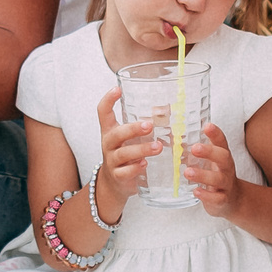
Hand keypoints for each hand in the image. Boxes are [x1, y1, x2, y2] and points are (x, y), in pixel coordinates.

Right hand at [96, 89, 158, 211]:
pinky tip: (145, 165)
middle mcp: (109, 144)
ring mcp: (112, 161)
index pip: (103, 112)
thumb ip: (145, 126)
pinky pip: (124, 172)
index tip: (117, 89)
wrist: (115, 183)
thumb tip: (168, 111)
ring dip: (141, 149)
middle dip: (133, 129)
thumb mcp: (131, 138)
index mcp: (110, 130)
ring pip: (124, 154)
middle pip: (116, 134)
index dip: (108, 100)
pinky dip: (134, 169)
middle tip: (149, 125)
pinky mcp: (118, 176)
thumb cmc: (126, 155)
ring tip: (158, 147)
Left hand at [182, 123, 243, 217]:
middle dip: (209, 152)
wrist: (233, 200)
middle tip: (195, 148)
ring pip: (218, 179)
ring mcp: (225, 184)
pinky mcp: (222, 199)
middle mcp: (226, 168)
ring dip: (203, 175)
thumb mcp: (209, 161)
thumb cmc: (216, 175)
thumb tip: (172, 134)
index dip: (216, 133)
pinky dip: (206, 195)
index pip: (221, 142)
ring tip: (188, 172)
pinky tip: (196, 192)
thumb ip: (195, 150)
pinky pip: (217, 198)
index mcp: (222, 156)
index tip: (207, 125)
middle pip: (223, 157)